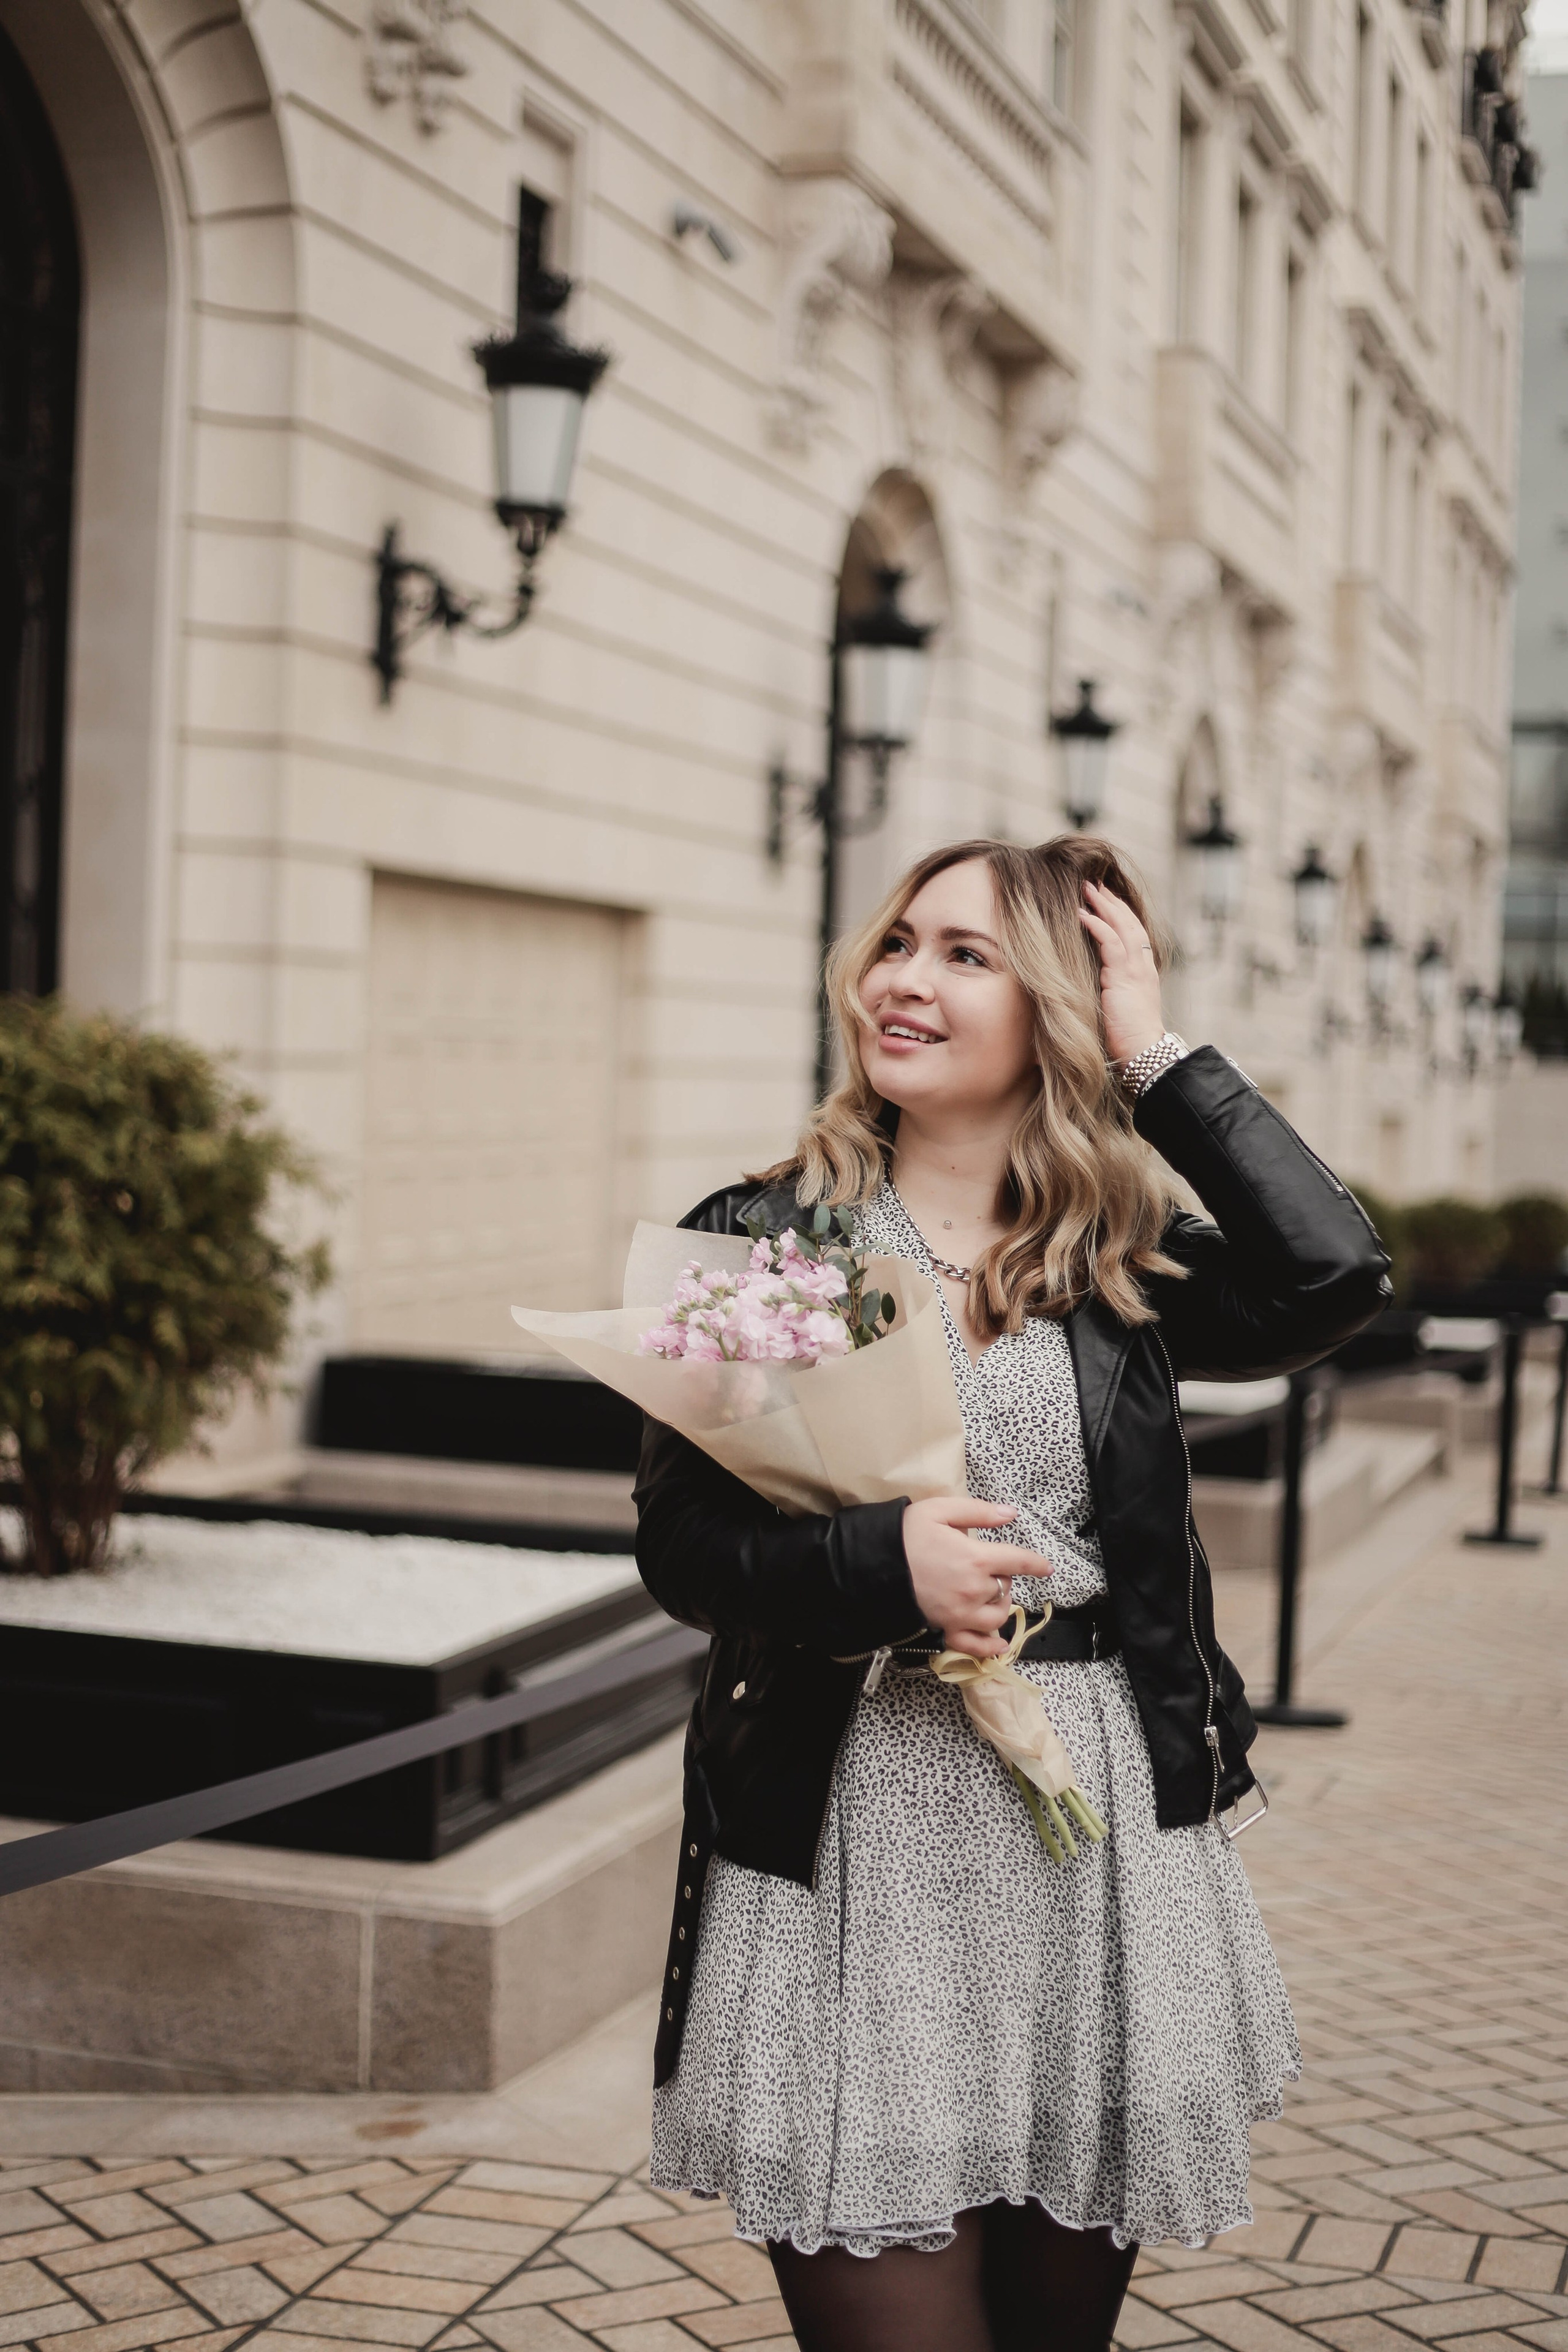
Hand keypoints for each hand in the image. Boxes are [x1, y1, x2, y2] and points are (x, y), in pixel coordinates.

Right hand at [901, 1496, 1052, 1659]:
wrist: (870, 1566)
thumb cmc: (903, 1535)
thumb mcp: (940, 1510)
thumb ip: (978, 1512)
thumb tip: (1010, 1514)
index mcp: (976, 1559)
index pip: (1018, 1561)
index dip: (1035, 1564)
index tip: (1046, 1567)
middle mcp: (973, 1590)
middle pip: (1005, 1588)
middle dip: (1001, 1577)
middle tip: (984, 1565)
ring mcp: (960, 1614)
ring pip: (996, 1617)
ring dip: (999, 1606)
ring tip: (989, 1596)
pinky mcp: (945, 1630)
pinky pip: (974, 1645)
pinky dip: (990, 1647)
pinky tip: (999, 1644)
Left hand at [1078, 879, 1165, 1066]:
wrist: (1143, 1052)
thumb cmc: (1128, 1037)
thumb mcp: (1120, 1006)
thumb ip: (1111, 988)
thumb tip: (1093, 982)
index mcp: (1143, 971)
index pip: (1133, 933)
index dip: (1120, 913)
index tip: (1105, 898)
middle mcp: (1142, 965)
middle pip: (1129, 923)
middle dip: (1111, 901)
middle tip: (1094, 882)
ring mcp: (1135, 970)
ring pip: (1121, 927)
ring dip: (1103, 905)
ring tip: (1087, 888)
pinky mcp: (1124, 977)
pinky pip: (1110, 943)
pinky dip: (1096, 926)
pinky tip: (1082, 914)